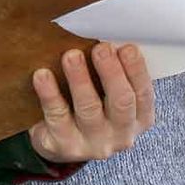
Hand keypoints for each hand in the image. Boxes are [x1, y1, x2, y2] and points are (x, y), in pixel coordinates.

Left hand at [26, 43, 153, 162]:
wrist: (59, 144)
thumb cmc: (90, 110)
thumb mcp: (108, 96)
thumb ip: (114, 74)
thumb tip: (107, 39)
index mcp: (138, 119)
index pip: (143, 94)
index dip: (136, 70)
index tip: (126, 47)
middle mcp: (120, 135)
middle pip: (121, 102)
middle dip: (112, 72)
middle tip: (101, 48)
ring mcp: (92, 143)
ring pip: (89, 109)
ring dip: (80, 79)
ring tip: (71, 56)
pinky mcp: (64, 145)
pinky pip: (56, 116)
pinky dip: (50, 93)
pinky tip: (42, 75)